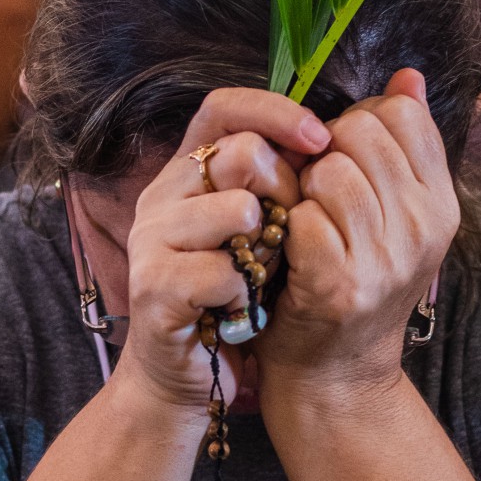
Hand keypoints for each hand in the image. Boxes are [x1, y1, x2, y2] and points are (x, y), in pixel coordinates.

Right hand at [116, 90, 329, 412]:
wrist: (183, 373)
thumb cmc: (231, 294)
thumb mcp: (258, 230)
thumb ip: (276, 183)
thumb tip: (328, 140)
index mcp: (187, 172)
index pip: (223, 107)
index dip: (275, 112)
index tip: (321, 138)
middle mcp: (163, 194)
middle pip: (241, 153)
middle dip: (284, 192)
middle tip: (286, 234)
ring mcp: (151, 238)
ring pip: (236, 210)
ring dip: (264, 250)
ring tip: (257, 278)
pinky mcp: (153, 285)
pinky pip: (223, 271)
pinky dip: (244, 296)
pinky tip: (237, 312)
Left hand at [257, 69, 458, 399]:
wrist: (337, 374)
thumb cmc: (359, 279)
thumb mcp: (398, 214)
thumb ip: (406, 144)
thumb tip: (410, 75)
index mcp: (443, 205)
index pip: (402, 113)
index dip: (361, 122)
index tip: (346, 156)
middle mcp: (424, 230)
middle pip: (361, 132)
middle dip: (325, 151)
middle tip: (317, 192)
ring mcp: (385, 260)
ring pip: (330, 171)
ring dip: (302, 190)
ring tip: (304, 219)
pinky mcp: (340, 285)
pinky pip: (303, 215)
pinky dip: (285, 226)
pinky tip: (289, 248)